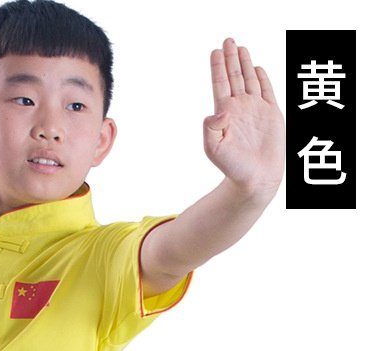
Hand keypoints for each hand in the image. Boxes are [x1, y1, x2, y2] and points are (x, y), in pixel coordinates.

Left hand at [204, 39, 284, 196]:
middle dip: (230, 58)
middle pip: (233, 77)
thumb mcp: (214, 149)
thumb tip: (218, 111)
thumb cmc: (232, 167)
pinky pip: (266, 91)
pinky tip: (257, 69)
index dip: (218, 67)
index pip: (220, 84)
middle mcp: (239, 108)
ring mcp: (255, 110)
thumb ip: (210, 128)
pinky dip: (262, 78)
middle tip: (227, 40)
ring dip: (244, 64)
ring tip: (240, 48)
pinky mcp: (271, 114)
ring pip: (249, 80)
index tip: (215, 51)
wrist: (255, 178)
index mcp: (225, 113)